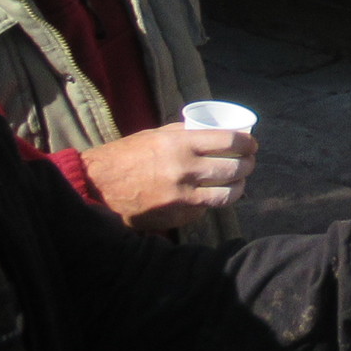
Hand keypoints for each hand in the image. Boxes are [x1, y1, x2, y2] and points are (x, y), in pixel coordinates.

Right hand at [80, 124, 254, 230]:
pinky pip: (206, 209)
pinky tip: (211, 195)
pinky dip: (212, 202)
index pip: (230, 141)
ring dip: (239, 187)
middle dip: (248, 165)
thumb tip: (216, 135)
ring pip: (228, 194)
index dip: (248, 143)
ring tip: (239, 182)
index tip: (252, 144)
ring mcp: (182, 196)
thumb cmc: (127, 156)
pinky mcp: (177, 216)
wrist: (98, 186)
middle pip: (234, 168)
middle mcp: (184, 169)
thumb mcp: (156, 135)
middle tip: (249, 163)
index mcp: (180, 144)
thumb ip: (186, 135)